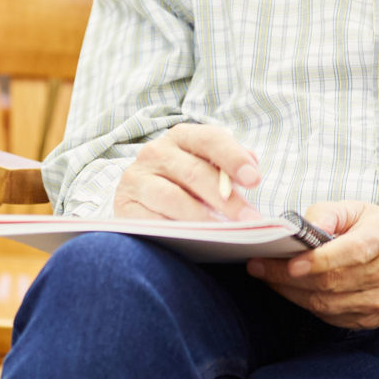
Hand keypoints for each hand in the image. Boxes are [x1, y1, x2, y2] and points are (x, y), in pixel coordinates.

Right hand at [112, 123, 262, 220]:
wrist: (145, 200)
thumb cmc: (187, 183)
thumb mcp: (208, 167)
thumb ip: (230, 164)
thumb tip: (251, 167)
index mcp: (181, 137)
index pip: (210, 139)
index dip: (233, 158)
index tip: (254, 180)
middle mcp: (155, 153)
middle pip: (194, 173)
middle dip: (226, 199)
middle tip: (250, 221)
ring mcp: (136, 179)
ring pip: (171, 198)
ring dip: (201, 218)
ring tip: (224, 234)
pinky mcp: (124, 206)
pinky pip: (150, 221)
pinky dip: (173, 231)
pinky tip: (192, 242)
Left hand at [246, 203, 378, 329]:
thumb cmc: (377, 231)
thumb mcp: (357, 210)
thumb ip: (329, 212)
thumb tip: (308, 225)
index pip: (352, 252)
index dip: (320, 260)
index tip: (290, 262)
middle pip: (333, 281)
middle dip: (288, 276)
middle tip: (257, 265)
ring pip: (327, 302)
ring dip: (290, 291)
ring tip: (265, 275)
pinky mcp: (371, 319)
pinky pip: (330, 315)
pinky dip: (304, 302)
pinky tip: (288, 288)